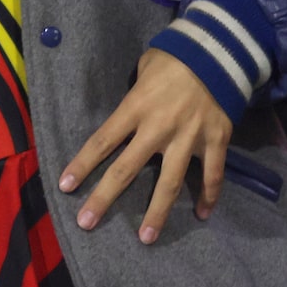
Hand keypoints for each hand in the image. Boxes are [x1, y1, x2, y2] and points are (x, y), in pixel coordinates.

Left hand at [59, 48, 232, 243]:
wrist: (220, 48)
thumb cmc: (176, 55)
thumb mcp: (145, 67)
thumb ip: (135, 93)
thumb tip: (130, 111)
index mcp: (136, 107)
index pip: (102, 140)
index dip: (83, 165)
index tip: (66, 186)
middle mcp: (158, 127)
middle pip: (126, 169)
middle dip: (104, 198)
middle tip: (87, 223)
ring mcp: (188, 137)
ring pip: (169, 183)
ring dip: (157, 212)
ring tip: (146, 238)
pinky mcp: (216, 140)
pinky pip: (213, 174)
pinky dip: (209, 196)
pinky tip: (203, 214)